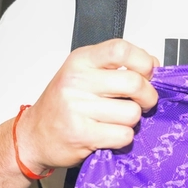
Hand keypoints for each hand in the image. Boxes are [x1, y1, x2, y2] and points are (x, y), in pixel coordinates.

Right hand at [14, 39, 159, 171]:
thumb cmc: (61, 105)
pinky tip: (109, 133)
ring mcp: (78, 108)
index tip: (148, 72)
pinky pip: (123, 135)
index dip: (144, 62)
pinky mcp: (82, 134)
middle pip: (134, 83)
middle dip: (148, 96)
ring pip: (132, 113)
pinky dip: (123, 138)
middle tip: (143, 101)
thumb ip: (115, 66)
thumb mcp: (83, 74)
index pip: (121, 50)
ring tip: (117, 120)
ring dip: (132, 121)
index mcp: (80, 61)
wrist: (34, 135)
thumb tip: (153, 65)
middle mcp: (77, 81)